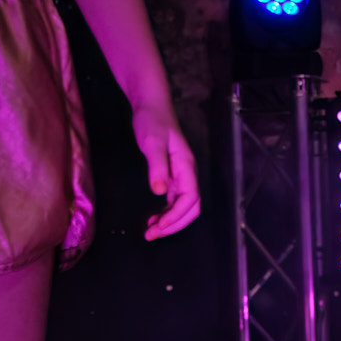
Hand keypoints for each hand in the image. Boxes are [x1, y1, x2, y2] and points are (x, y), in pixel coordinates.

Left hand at [132, 102, 201, 239]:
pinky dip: (165, 212)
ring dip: (170, 221)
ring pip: (183, 205)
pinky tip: (152, 217)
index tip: (157, 228)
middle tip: (152, 235)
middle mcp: (187, 173)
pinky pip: (174, 200)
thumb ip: (157, 167)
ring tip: (150, 230)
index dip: (176, 217)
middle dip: (175, 224)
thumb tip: (160, 192)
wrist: (151, 105)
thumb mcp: (152, 143)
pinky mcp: (171, 174)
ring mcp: (180, 175)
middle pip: (191, 207)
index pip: (190, 199)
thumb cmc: (152, 121)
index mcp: (186, 167)